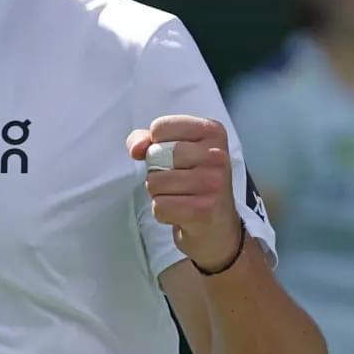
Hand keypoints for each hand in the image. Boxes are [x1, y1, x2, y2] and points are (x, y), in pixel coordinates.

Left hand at [126, 115, 242, 271]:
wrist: (217, 226)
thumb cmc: (192, 180)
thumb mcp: (173, 150)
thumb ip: (146, 140)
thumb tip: (136, 148)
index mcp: (212, 131)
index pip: (159, 127)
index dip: (155, 145)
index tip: (173, 158)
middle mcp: (217, 155)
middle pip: (155, 155)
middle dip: (156, 171)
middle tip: (178, 181)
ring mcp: (213, 183)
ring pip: (154, 182)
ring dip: (159, 193)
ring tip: (180, 196)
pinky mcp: (204, 210)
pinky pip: (159, 206)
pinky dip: (162, 212)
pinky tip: (181, 212)